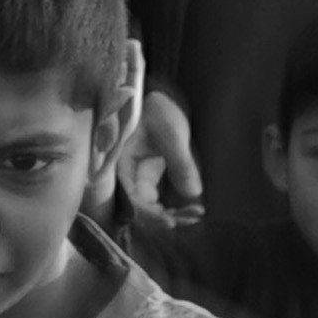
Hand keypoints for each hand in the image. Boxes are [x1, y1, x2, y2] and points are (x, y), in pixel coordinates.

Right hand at [121, 81, 206, 233]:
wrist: (149, 95)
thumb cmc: (155, 109)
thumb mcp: (172, 132)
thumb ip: (180, 162)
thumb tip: (193, 193)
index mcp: (121, 165)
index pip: (132, 199)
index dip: (151, 215)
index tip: (173, 222)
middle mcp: (124, 175)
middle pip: (139, 208)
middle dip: (164, 218)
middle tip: (193, 217)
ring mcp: (134, 176)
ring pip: (147, 206)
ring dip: (170, 214)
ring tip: (195, 214)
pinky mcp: (144, 175)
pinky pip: (153, 197)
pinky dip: (171, 205)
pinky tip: (191, 207)